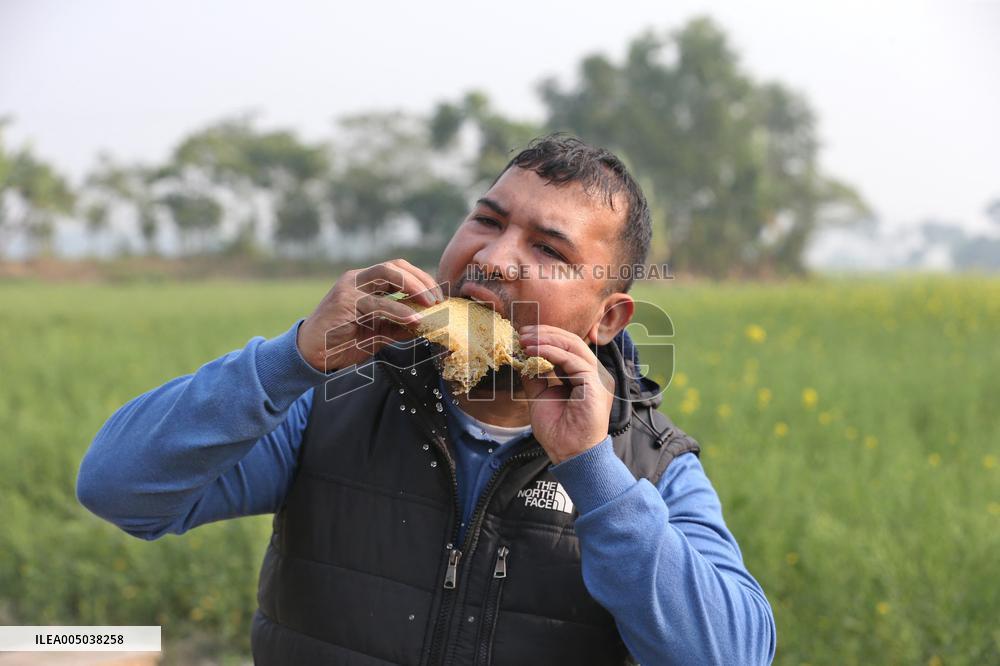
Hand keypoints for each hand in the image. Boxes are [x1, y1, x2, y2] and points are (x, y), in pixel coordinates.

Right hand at [297, 259, 443, 371]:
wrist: (313, 354)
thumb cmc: (345, 341)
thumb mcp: (380, 332)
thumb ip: (400, 324)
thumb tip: (430, 323)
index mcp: (366, 282)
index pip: (398, 269)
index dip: (421, 279)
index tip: (438, 296)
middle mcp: (357, 279)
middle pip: (394, 265)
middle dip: (420, 279)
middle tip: (437, 298)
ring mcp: (349, 288)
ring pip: (386, 275)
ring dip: (413, 287)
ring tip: (430, 304)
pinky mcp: (344, 302)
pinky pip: (377, 303)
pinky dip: (399, 310)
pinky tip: (415, 319)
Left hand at [518, 325, 615, 463]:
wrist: (570, 455)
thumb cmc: (559, 432)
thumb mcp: (540, 397)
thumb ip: (536, 377)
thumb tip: (522, 359)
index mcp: (584, 376)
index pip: (568, 347)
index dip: (546, 338)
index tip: (523, 337)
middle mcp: (594, 374)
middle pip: (572, 342)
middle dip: (545, 334)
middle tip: (522, 333)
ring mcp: (597, 378)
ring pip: (573, 346)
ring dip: (547, 339)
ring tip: (525, 340)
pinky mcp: (595, 384)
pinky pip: (572, 360)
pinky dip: (551, 352)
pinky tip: (534, 351)